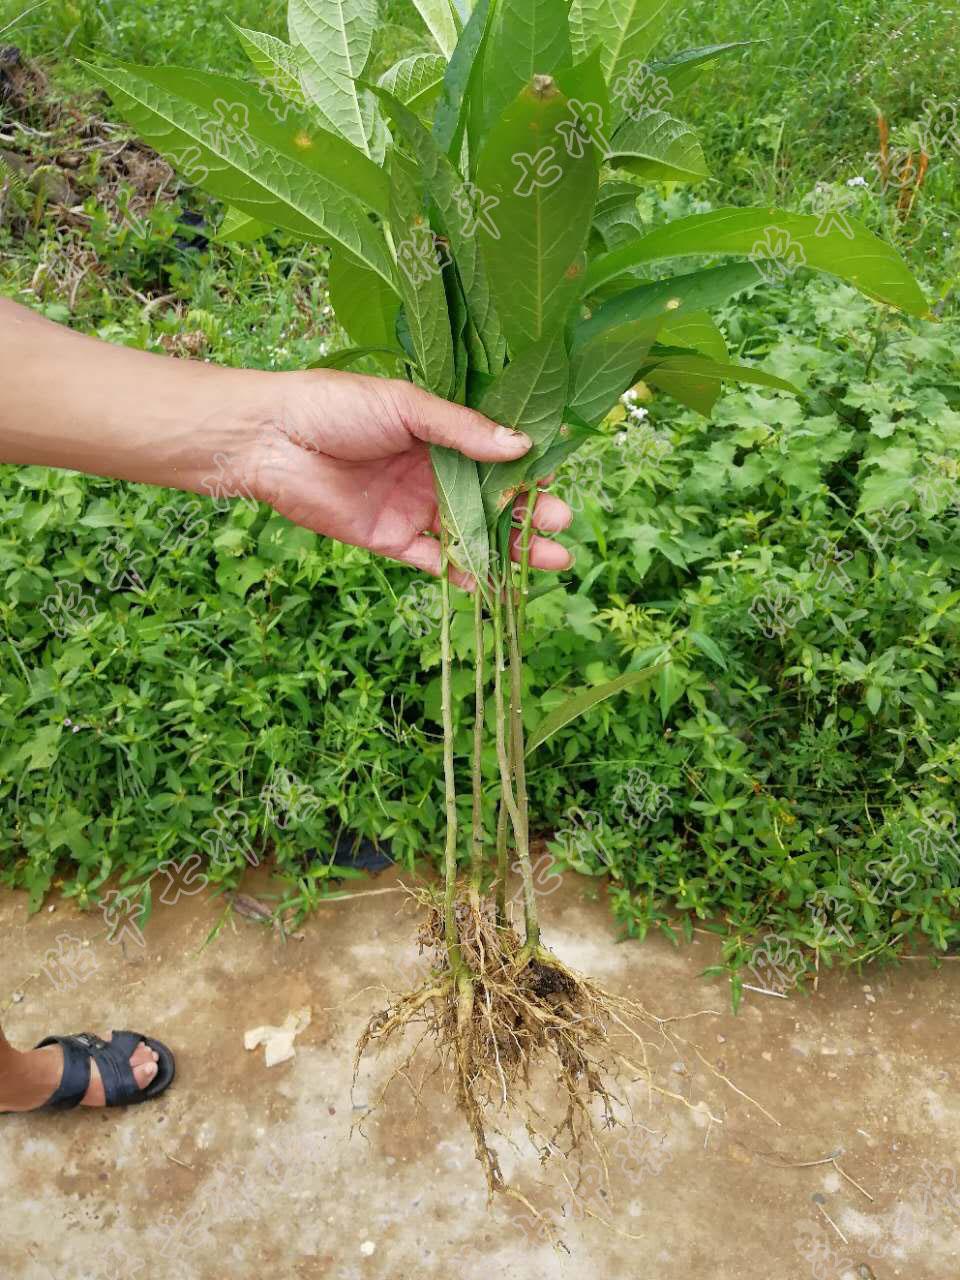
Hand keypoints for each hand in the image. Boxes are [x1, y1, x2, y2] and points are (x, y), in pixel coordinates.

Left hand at [249, 368, 572, 588]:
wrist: (271, 438)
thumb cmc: (335, 406)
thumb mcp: (406, 406)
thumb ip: (462, 430)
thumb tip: (522, 447)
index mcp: (439, 435)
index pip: (495, 457)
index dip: (527, 472)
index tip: (555, 483)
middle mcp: (432, 474)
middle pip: (491, 502)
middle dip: (528, 517)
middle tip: (561, 529)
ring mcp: (413, 509)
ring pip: (471, 535)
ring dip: (508, 550)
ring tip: (548, 561)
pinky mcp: (389, 541)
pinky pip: (433, 562)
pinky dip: (462, 574)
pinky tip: (491, 583)